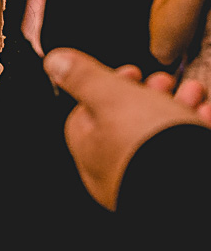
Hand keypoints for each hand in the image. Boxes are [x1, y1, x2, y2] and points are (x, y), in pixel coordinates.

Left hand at [43, 48, 210, 209]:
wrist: (196, 189)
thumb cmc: (148, 144)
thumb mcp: (110, 97)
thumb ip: (83, 78)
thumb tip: (55, 62)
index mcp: (91, 151)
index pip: (87, 112)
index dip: (108, 85)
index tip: (132, 71)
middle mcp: (115, 170)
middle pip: (129, 122)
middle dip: (151, 94)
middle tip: (166, 80)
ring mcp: (148, 179)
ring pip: (162, 135)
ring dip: (179, 106)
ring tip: (194, 92)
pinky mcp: (182, 183)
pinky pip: (186, 150)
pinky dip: (197, 127)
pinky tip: (208, 115)